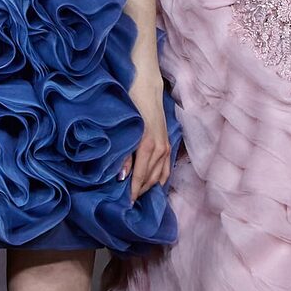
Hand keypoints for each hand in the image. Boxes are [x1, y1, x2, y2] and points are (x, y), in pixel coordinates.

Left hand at [124, 73, 171, 195]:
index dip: (133, 192)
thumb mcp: (125, 129)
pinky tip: (153, 185)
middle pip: (150, 179)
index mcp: (148, 146)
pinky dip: (159, 178)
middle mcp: (160, 149)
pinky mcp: (168, 143)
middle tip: (128, 203)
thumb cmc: (131, 103)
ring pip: (159, 175)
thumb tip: (122, 177)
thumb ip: (124, 154)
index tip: (126, 205)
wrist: (146, 85)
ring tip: (138, 196)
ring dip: (149, 187)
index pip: (140, 177)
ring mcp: (166, 146)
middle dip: (140, 192)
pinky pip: (166, 168)